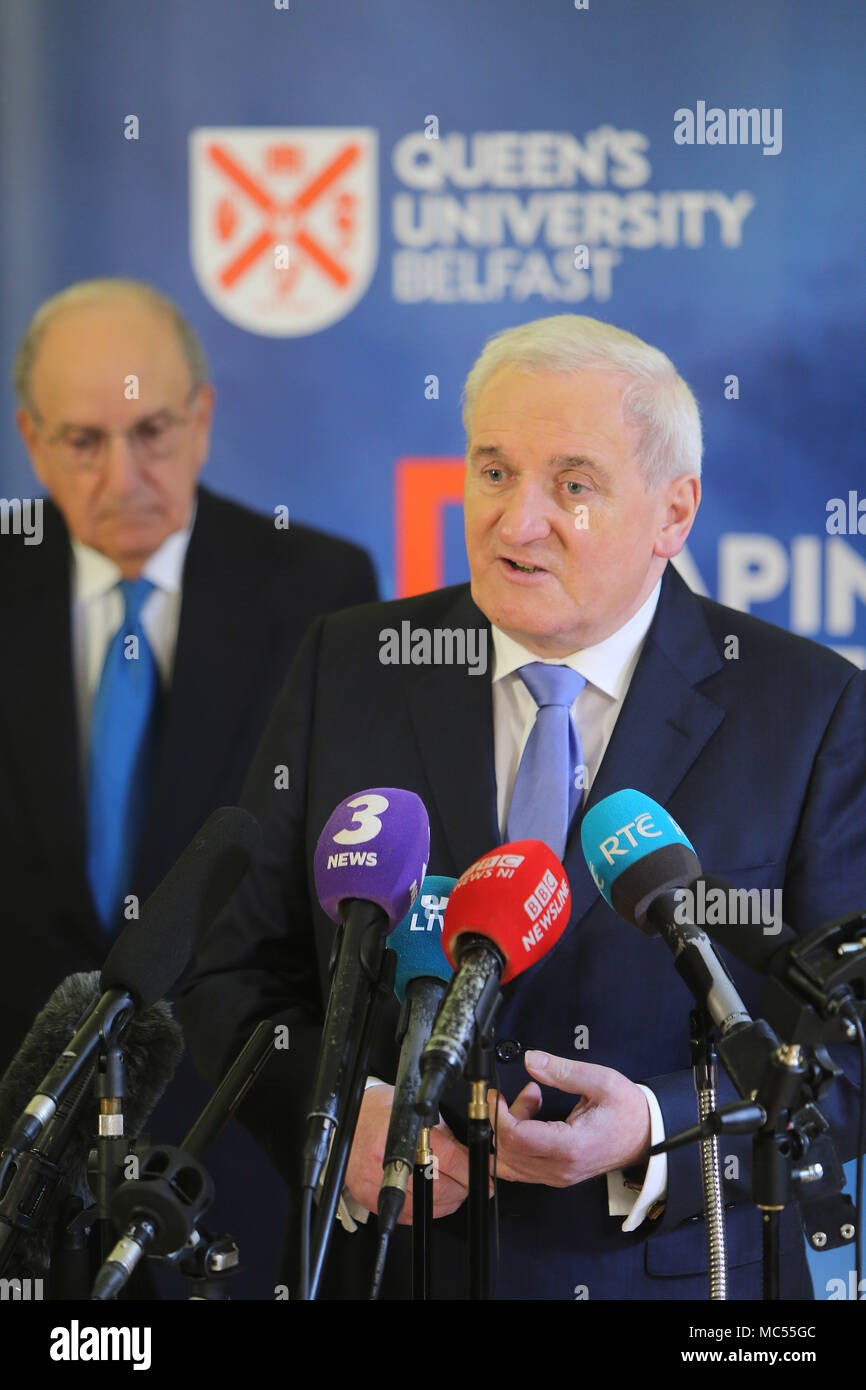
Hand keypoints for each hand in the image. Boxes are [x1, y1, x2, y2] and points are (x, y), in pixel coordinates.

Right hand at [344, 1083, 470, 1221]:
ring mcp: (379, 1184)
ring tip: (454, 1191)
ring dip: (448, 1202)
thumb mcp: (416, 1112)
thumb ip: (442, 1132)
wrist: (348, 1123)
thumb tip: (468, 1152)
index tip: (483, 1178)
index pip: (449, 1159)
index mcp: (404, 1135)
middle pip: (441, 1188)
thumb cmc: (380, 1112)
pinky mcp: (372, 1199)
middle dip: (462, 1189)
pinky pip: (409, 1215)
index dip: (470, 1171)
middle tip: (470, 1184)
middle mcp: (390, 1161)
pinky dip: (427, 1209)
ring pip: (427, 1206)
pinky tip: (432, 1197)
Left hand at [489, 1050, 650, 1186]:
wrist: (647, 1136)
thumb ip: (562, 1071)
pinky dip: (518, 1142)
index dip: (499, 1115)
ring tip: (534, 1101)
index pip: (516, 1139)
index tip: (497, 1096)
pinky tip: (535, 1118)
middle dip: (505, 1118)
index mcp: (571, 1147)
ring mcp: (559, 1176)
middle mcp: (561, 1168)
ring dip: (511, 1130)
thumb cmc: (628, 1111)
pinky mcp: (557, 1175)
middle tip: (526, 1092)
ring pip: (512, 1161)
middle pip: (508, 1151)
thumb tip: (531, 1060)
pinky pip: (522, 1165)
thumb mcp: (600, 1081)